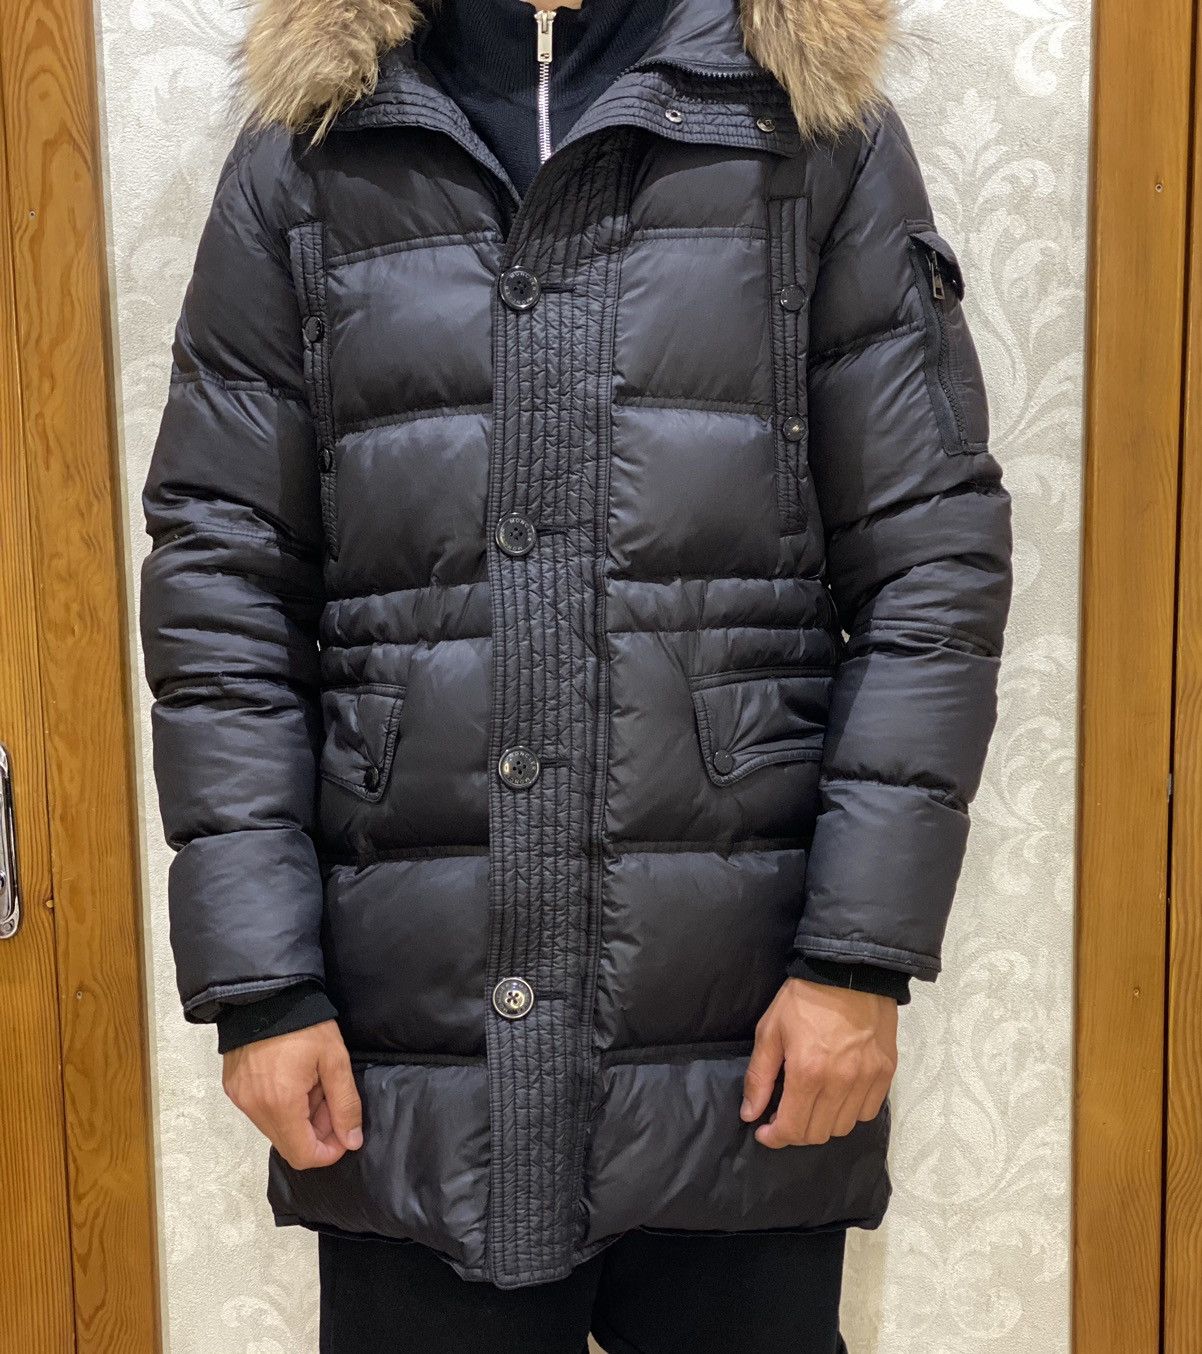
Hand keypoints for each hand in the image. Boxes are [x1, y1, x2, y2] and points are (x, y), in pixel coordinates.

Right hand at [222, 1019, 363, 1169]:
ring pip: (275, 1128)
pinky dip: (281, 1105)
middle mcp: (255, 1108)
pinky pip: (260, 1111)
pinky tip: (293, 1078)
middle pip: (289, 1143)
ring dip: (299, 1118)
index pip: (303, 1156)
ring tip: (313, 1084)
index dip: (328, 1152)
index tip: (344, 1132)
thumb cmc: (305, 1024)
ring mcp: (240, 1099)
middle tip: (331, 1100)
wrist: (266, 993)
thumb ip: (345, 1104)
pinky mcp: (233, 1088)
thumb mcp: (335, 1060)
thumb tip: (352, 1141)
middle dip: (316, 1132)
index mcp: (281, 1104)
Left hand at [741, 977, 897, 1147]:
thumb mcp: (770, 1031)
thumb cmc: (803, 998)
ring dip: (823, 1123)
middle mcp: (840, 1083)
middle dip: (796, 1131)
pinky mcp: (886, 1073)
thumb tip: (750, 1114)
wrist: (849, 971)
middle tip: (785, 1116)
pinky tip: (838, 1096)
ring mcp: (867, 1080)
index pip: (792, 1129)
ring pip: (843, 1127)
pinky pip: (867, 1111)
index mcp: (807, 1073)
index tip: (764, 1131)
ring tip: (811, 1105)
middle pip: (818, 1134)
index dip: (774, 1138)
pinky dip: (850, 1112)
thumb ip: (759, 1076)